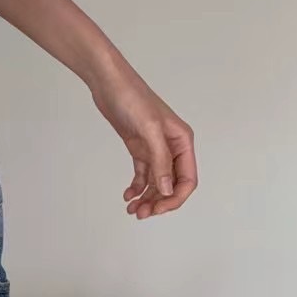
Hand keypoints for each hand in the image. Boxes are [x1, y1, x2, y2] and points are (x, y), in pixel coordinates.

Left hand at [90, 64, 197, 219]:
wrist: (109, 83)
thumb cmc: (132, 98)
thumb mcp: (148, 130)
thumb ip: (159, 160)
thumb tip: (166, 189)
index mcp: (183, 141)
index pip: (187, 179)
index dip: (174, 198)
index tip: (157, 209)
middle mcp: (172, 147)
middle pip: (171, 184)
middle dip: (158, 202)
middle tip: (140, 213)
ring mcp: (155, 148)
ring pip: (156, 182)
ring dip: (147, 198)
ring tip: (132, 209)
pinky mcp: (140, 147)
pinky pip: (143, 174)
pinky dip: (137, 187)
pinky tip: (127, 195)